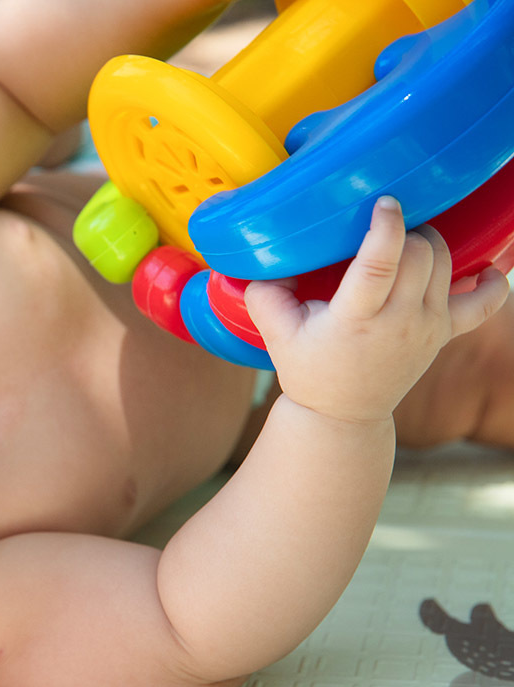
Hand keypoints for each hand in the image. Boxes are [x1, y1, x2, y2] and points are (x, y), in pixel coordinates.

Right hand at [244, 197, 509, 423]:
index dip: (387, 227)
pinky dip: (493, 282)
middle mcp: (400, 322)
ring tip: (406, 241)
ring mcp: (428, 328)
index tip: (385, 202)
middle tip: (384, 227)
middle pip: (422, 254)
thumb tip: (267, 254)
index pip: (382, 264)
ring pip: (446, 264)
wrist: (342, 414)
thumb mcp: (276, 333)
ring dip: (429, 243)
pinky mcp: (445, 333)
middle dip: (407, 231)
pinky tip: (486, 267)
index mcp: (357, 319)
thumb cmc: (308, 368)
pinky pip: (486, 304)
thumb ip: (265, 293)